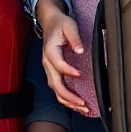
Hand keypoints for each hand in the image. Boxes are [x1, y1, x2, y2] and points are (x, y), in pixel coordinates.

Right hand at [36, 0, 92, 115]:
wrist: (50, 23)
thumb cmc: (60, 24)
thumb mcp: (69, 26)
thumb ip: (74, 38)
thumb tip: (79, 50)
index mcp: (50, 51)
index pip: (58, 64)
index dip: (68, 71)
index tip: (79, 74)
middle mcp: (48, 63)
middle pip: (55, 83)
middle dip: (68, 96)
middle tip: (82, 102)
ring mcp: (49, 69)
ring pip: (55, 90)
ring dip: (68, 101)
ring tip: (82, 108)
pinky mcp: (53, 72)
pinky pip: (58, 89)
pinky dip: (66, 99)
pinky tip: (76, 104)